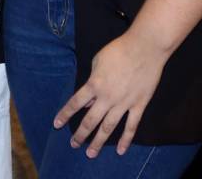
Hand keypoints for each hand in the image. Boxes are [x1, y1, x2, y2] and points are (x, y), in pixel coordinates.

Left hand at [54, 30, 169, 156]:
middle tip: (73, 144)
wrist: (144, 48)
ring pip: (109, 127)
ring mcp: (124, 103)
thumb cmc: (118, 51)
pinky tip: (120, 151)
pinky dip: (126, 140)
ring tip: (90, 154)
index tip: (57, 125)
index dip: (65, 114)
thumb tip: (88, 100)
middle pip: (90, 120)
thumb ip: (91, 82)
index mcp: (94, 85)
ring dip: (98, 141)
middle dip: (80, 134)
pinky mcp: (139, 105)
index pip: (75, 103)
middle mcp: (106, 97)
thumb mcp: (97, 62)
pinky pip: (131, 126)